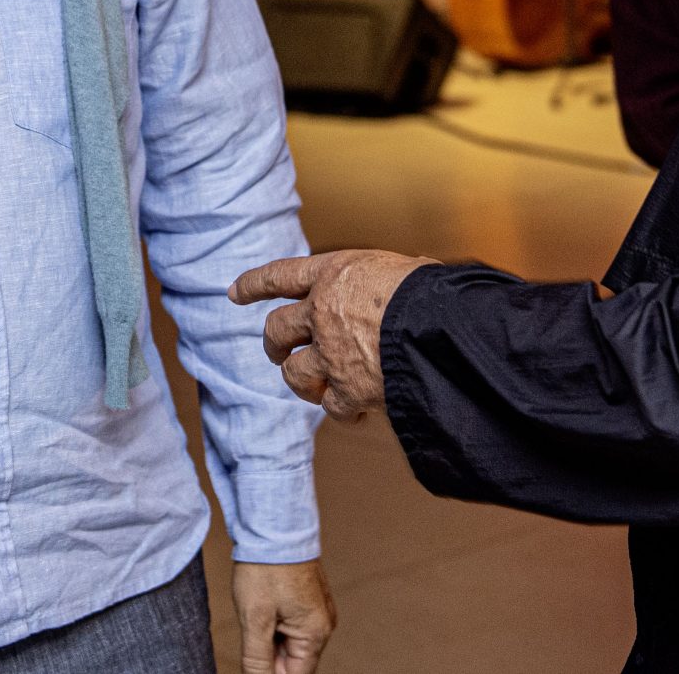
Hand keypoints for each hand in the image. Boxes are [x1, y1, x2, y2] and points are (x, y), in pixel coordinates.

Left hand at [230, 251, 432, 420]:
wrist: (445, 331)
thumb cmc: (435, 293)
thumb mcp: (404, 268)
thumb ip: (385, 280)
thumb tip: (406, 279)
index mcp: (334, 274)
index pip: (280, 275)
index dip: (253, 284)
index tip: (233, 293)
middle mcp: (322, 311)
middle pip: (276, 329)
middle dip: (273, 344)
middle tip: (277, 354)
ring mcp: (330, 353)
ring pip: (293, 373)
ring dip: (301, 383)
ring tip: (315, 389)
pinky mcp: (347, 390)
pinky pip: (330, 406)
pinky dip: (341, 410)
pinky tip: (357, 409)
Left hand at [233, 558, 334, 673]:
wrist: (273, 524)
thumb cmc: (266, 567)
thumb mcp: (255, 619)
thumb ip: (257, 660)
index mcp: (316, 634)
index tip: (253, 663)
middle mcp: (323, 624)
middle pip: (294, 661)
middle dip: (269, 656)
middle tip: (252, 630)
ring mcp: (318, 610)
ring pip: (290, 642)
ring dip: (270, 639)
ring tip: (257, 613)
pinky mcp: (308, 599)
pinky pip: (292, 624)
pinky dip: (274, 624)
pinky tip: (261, 606)